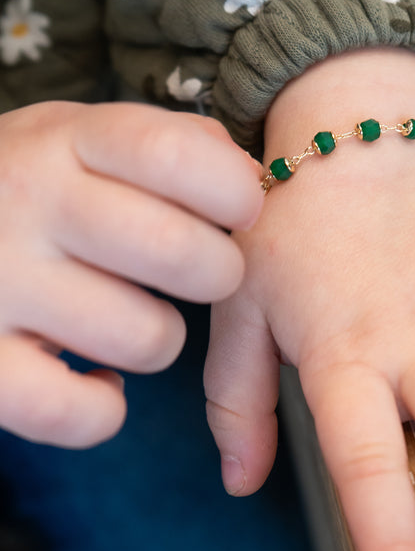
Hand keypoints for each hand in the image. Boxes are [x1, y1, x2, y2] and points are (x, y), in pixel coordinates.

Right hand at [0, 101, 262, 446]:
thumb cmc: (29, 185)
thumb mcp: (81, 137)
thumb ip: (170, 144)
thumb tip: (250, 175)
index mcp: (65, 140)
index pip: (174, 154)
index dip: (233, 189)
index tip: (239, 208)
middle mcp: (29, 204)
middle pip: (180, 253)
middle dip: (217, 272)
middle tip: (195, 270)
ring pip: (149, 339)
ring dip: (161, 339)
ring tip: (128, 316)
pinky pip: (78, 412)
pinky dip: (103, 408)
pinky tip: (94, 377)